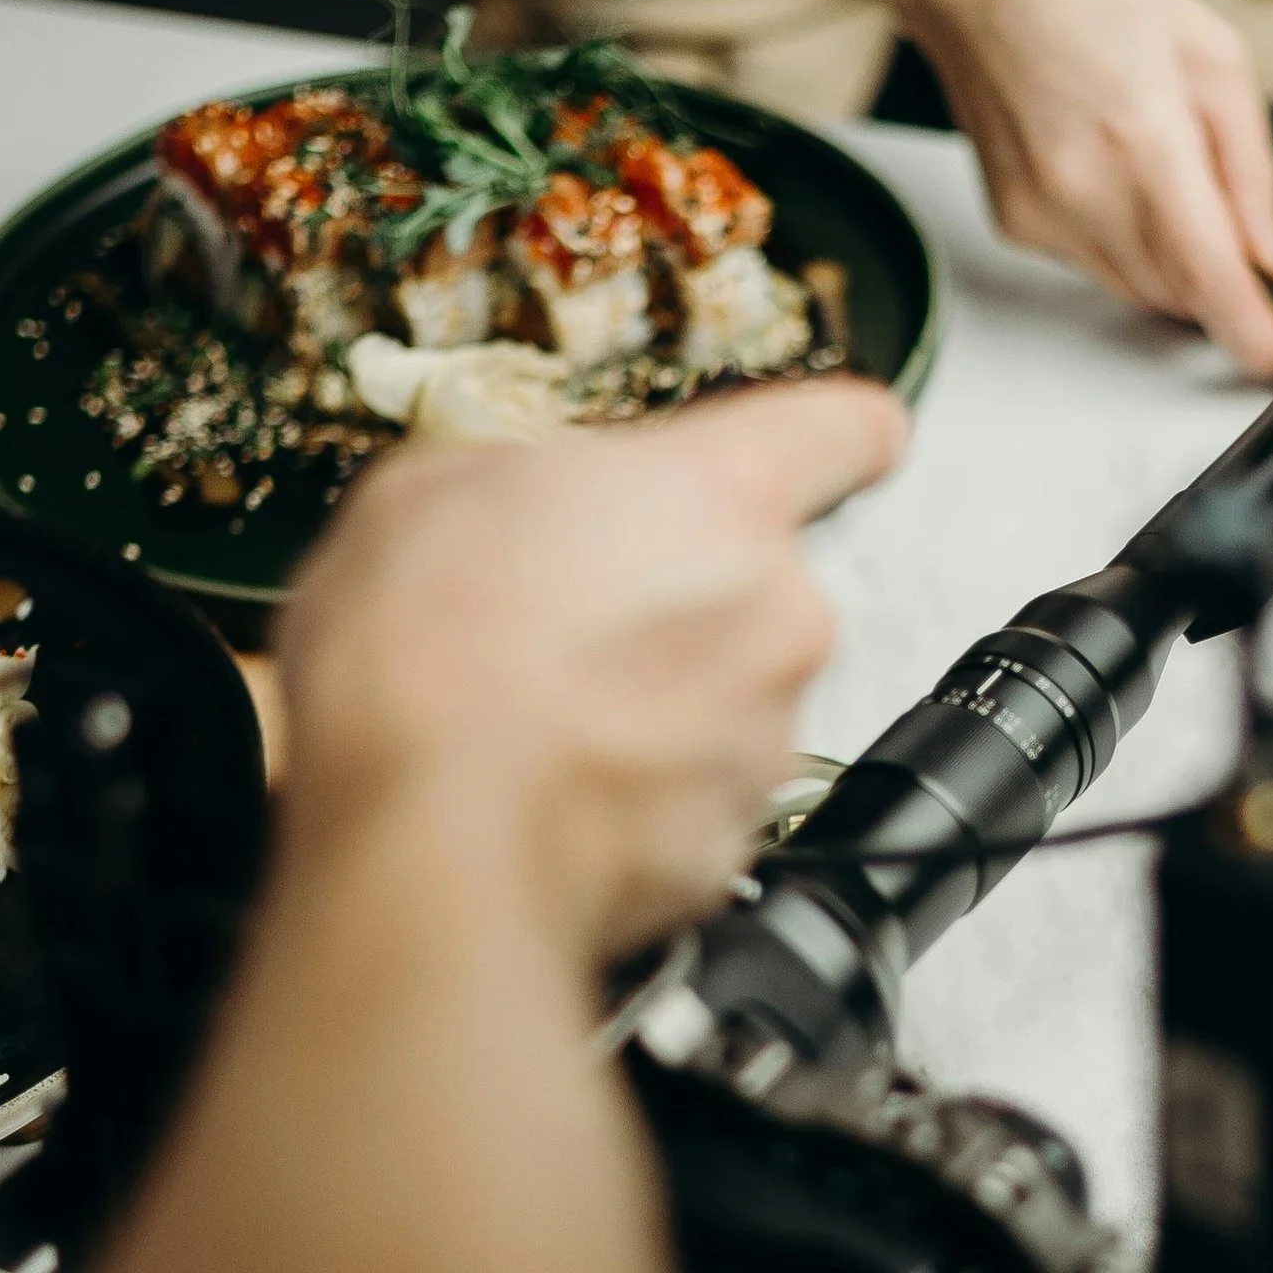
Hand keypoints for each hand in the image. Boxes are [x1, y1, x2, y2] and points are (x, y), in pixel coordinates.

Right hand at [275, 378, 906, 966]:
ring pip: (733, 695)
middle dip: (683, 593)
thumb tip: (532, 495)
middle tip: (569, 615)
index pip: (849, 429)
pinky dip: (640, 791)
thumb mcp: (432, 488)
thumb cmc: (426, 662)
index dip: (831, 439)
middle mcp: (778, 610)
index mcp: (722, 492)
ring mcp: (766, 735)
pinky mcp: (736, 841)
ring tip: (541, 710)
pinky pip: (698, 796)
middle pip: (765, 581)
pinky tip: (552, 784)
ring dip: (660, 696)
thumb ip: (531, 472)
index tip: (814, 452)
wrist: (424, 843)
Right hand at [891, 0, 1272, 380]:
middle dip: (1219, 282)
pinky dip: (1123, 244)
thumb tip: (1271, 256)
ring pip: (1138, 290)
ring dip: (1172, 264)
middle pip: (1180, 293)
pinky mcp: (1016, 226)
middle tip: (1231, 222)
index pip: (1211, 277)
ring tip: (1161, 173)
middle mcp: (1085, 191)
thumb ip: (1250, 168)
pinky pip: (1094, 267)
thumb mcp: (1213, 55)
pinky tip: (1111, 173)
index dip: (1253, 334)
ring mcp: (1042, 216)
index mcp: (1145, 138)